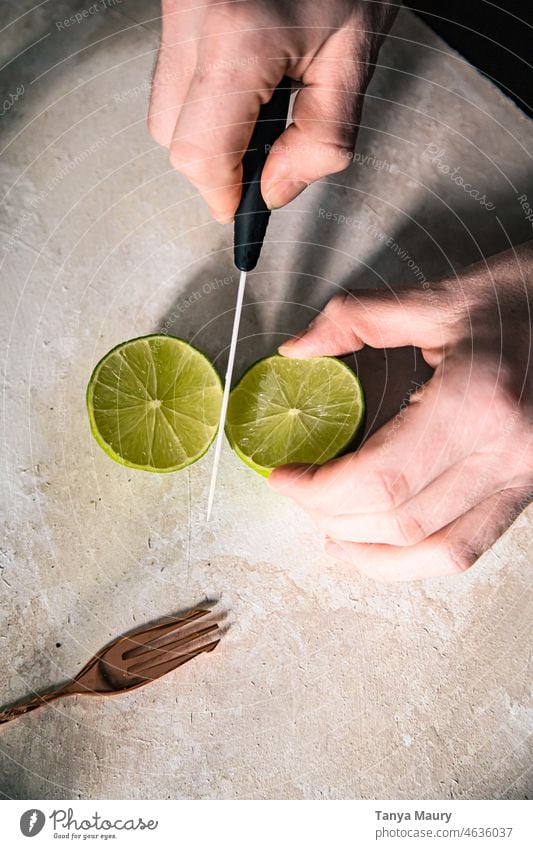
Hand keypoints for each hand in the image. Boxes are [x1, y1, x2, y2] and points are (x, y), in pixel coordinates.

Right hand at [148, 0, 397, 220]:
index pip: (200, 153)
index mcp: (239, 38)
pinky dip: (203, 101)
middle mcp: (193, 20)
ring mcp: (176, 8)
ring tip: (261, 111)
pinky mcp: (175, 4)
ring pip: (164, 111)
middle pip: (171, 138)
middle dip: (213, 165)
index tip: (243, 208)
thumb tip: (274, 191)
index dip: (222, 194)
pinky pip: (173, 77)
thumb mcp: (356, 61)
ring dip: (207, 133)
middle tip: (262, 157)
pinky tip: (245, 85)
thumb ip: (322, 141)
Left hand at [268, 243, 532, 580]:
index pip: (381, 478)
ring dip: (371, 552)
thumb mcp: (441, 297)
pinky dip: (415, 558)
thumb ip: (358, 319)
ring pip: (436, 552)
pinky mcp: (525, 490)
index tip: (284, 476)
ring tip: (328, 531)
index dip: (320, 489)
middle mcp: (504, 453)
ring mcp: (521, 480)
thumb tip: (299, 349)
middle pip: (400, 520)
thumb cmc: (527, 299)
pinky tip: (382, 545)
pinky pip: (468, 547)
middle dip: (332, 516)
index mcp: (477, 402)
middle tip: (298, 493)